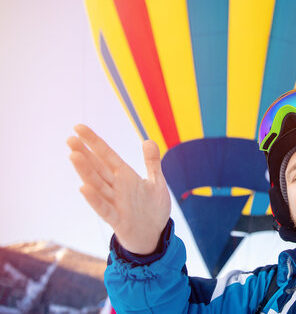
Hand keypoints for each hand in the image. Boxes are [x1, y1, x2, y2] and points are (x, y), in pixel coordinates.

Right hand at [67, 124, 170, 254]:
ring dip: (86, 172)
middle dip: (85, 153)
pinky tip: (84, 188)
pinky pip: (105, 209)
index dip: (94, 142)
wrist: (154, 237)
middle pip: (98, 168)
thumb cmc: (153, 209)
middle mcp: (117, 188)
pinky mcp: (118, 220)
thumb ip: (152, 162)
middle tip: (70, 139)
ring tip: (73, 155)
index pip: (107, 156)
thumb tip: (147, 140)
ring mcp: (116, 204)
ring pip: (98, 185)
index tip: (78, 128)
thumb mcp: (156, 182)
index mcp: (125, 177)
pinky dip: (95, 200)